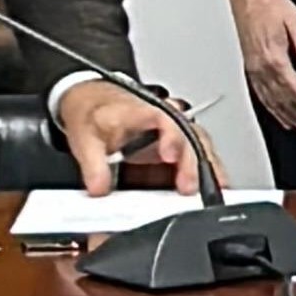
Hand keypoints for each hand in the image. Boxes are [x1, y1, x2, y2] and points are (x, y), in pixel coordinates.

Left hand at [54, 81, 210, 197]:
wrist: (93, 103)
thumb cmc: (95, 113)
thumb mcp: (85, 137)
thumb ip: (93, 165)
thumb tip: (99, 187)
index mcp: (142, 111)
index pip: (163, 118)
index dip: (171, 136)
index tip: (170, 155)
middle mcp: (163, 119)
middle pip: (189, 134)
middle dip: (193, 161)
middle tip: (189, 186)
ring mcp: (172, 132)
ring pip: (199, 145)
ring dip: (206, 168)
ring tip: (210, 192)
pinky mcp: (175, 147)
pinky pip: (196, 157)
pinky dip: (205, 173)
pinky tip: (210, 190)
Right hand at [228, 0, 295, 138]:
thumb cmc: (270, 6)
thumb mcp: (295, 21)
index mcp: (275, 59)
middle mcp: (263, 69)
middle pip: (287, 103)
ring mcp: (256, 71)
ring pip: (274, 104)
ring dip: (291, 119)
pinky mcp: (252, 70)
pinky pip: (263, 97)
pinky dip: (274, 112)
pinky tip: (283, 118)